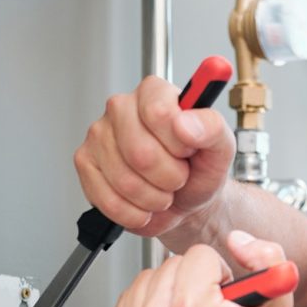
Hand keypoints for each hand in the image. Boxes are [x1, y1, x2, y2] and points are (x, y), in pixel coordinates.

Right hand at [74, 76, 234, 237]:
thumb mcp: (221, 148)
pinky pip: (108, 200)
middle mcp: (121, 108)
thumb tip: (185, 122)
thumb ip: (211, 127)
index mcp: (154, 93)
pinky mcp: (85, 164)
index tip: (187, 150)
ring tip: (163, 191)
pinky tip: (144, 204)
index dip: (178, 143)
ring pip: (125, 181)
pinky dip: (134, 212)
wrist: (187, 203)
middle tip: (178, 177)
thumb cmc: (199, 170)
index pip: (158, 113)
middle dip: (168, 177)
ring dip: (153, 198)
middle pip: (140, 152)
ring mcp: (98, 135)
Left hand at [107, 232, 292, 306]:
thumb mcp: (278, 304)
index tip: (221, 298)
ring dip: (168, 291)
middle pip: (171, 264)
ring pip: (148, 278)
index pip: (199, 256)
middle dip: (193, 281)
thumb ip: (269, 259)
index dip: (217, 274)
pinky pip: (129, 300)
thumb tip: (237, 240)